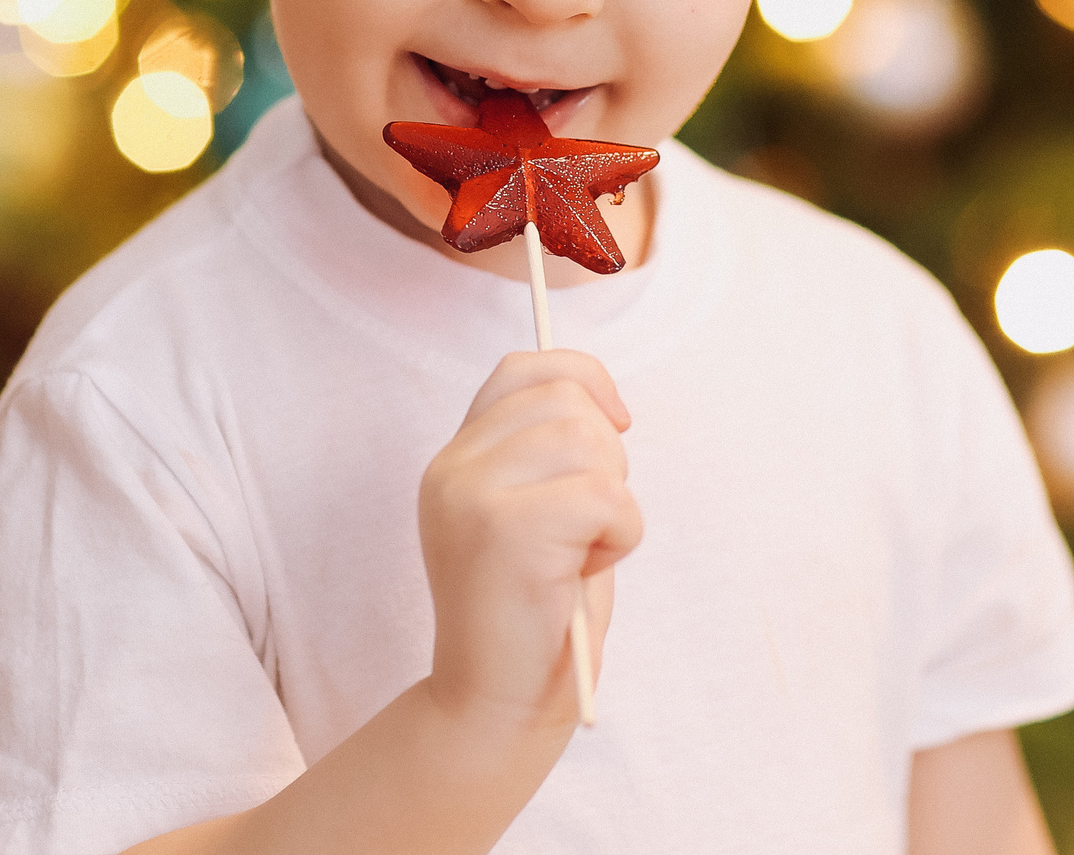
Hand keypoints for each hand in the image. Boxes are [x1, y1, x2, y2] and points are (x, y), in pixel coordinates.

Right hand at [418, 349, 640, 730]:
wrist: (497, 703)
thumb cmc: (533, 612)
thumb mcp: (532, 514)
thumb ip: (546, 452)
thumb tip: (602, 397)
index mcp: (456, 460)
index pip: (521, 369)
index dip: (583, 379)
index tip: (619, 424)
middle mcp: (452, 469)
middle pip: (565, 401)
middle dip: (607, 456)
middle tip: (590, 523)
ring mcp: (472, 495)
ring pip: (589, 443)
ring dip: (615, 499)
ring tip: (583, 550)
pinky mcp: (506, 530)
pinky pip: (607, 496)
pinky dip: (621, 535)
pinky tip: (585, 571)